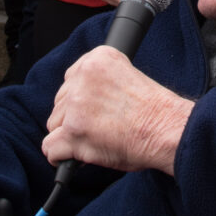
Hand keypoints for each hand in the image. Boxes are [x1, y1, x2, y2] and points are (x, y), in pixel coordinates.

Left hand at [43, 45, 193, 174]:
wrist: (166, 129)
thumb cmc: (155, 109)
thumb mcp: (128, 75)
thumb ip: (100, 81)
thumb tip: (79, 99)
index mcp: (98, 58)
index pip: (71, 79)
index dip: (80, 99)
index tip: (92, 109)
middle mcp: (83, 77)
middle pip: (60, 102)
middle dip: (74, 118)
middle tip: (99, 127)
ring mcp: (75, 104)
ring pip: (54, 125)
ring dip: (70, 136)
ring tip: (96, 140)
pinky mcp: (72, 131)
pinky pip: (50, 148)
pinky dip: (60, 157)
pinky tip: (74, 157)